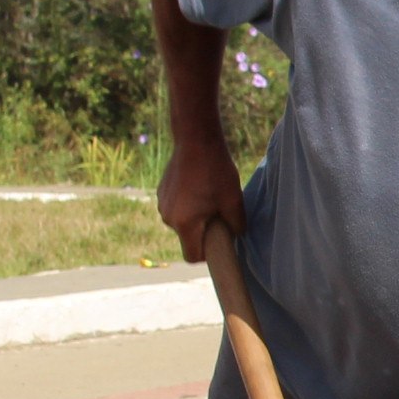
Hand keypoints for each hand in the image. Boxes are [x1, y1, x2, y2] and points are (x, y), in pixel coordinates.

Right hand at [158, 143, 244, 262]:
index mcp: (184, 224)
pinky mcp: (161, 193)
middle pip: (188, 239)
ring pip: (183, 223)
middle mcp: (168, 217)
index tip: (220, 243)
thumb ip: (236, 226)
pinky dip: (188, 205)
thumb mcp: (234, 201)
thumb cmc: (216, 172)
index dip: (208, 255)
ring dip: (196, 218)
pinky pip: (177, 209)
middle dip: (204, 233)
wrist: (195, 141)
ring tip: (210, 197)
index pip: (192, 256)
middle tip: (220, 214)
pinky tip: (199, 188)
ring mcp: (162, 204)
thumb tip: (235, 237)